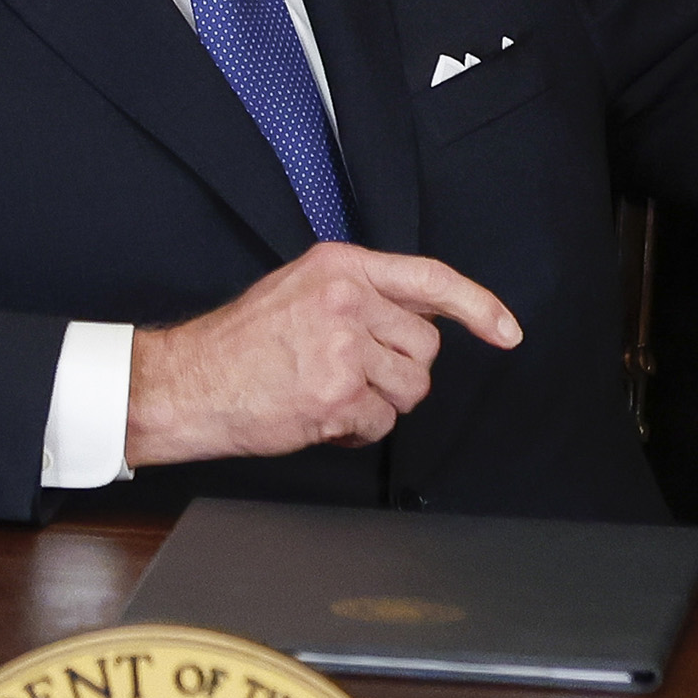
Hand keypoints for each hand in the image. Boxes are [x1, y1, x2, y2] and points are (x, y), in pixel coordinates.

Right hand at [123, 241, 523, 465]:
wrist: (188, 382)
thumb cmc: (241, 342)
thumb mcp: (301, 288)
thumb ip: (359, 293)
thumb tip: (417, 317)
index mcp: (341, 266)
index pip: (431, 278)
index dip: (479, 306)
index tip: (508, 330)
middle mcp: (346, 301)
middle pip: (424, 347)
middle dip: (399, 370)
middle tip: (352, 372)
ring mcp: (343, 348)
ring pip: (410, 389)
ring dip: (380, 403)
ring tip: (332, 392)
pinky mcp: (336, 396)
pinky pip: (381, 424)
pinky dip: (356, 430)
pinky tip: (320, 415)